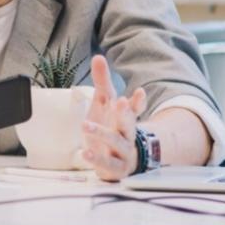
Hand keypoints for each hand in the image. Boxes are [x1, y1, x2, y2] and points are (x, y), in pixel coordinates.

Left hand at [80, 55, 145, 180]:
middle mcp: (127, 134)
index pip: (134, 109)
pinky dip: (97, 159)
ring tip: (85, 125)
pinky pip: (107, 163)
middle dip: (125, 113)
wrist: (121, 160)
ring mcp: (122, 151)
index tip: (139, 92)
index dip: (137, 101)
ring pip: (117, 142)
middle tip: (120, 102)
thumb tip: (98, 57)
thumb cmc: (112, 127)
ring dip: (102, 133)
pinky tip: (85, 153)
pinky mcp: (115, 167)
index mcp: (125, 118)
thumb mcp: (105, 103)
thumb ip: (102, 82)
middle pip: (128, 123)